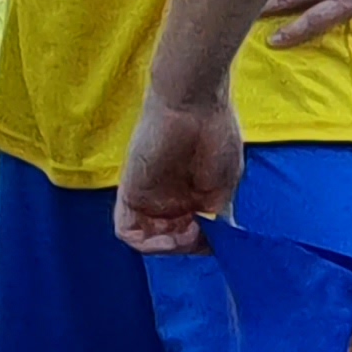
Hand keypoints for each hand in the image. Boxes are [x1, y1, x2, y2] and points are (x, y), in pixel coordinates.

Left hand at [116, 94, 241, 254]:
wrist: (194, 103)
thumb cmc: (216, 134)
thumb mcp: (224, 185)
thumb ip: (216, 214)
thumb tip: (216, 240)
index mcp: (191, 194)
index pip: (191, 233)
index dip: (203, 243)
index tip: (218, 237)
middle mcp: (168, 198)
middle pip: (171, 238)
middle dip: (187, 246)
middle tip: (202, 234)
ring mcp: (148, 195)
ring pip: (149, 239)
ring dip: (169, 247)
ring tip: (188, 234)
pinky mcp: (130, 191)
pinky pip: (127, 230)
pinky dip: (146, 243)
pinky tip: (169, 236)